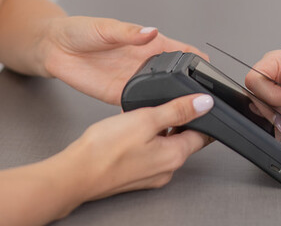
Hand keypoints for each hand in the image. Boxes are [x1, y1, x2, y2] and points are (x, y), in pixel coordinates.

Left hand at [40, 16, 207, 104]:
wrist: (54, 48)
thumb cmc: (79, 31)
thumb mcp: (105, 27)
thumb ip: (128, 32)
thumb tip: (150, 32)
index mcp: (148, 43)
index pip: (180, 52)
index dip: (197, 60)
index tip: (209, 69)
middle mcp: (144, 64)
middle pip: (176, 78)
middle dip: (190, 87)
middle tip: (202, 98)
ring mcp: (134, 81)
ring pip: (161, 95)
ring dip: (171, 102)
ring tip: (185, 112)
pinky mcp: (120, 96)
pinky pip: (140, 107)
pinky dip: (149, 113)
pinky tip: (156, 117)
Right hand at [59, 94, 213, 201]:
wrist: (75, 174)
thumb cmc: (105, 150)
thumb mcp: (145, 119)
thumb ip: (177, 110)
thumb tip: (204, 103)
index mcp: (176, 156)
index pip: (203, 135)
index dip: (201, 117)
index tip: (196, 105)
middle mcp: (167, 170)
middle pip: (183, 140)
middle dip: (175, 121)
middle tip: (160, 106)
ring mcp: (151, 176)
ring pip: (163, 146)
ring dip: (157, 130)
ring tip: (138, 117)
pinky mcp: (135, 176)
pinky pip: (148, 154)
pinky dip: (143, 140)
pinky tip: (126, 131)